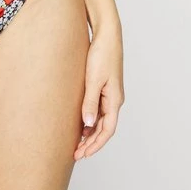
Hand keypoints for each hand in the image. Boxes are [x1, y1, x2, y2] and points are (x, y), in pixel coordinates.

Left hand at [75, 23, 124, 159]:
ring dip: (90, 133)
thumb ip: (90, 103)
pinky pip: (98, 109)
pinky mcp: (103, 87)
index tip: (83, 154)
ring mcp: (110, 93)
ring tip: (76, 143)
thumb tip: (89, 125)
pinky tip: (80, 124)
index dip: (96, 145)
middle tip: (76, 154)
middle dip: (91, 143)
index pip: (107, 130)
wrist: (106, 35)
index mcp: (115, 100)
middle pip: (104, 128)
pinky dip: (90, 120)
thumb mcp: (93, 80)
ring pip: (101, 120)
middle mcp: (114, 99)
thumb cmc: (101, 54)